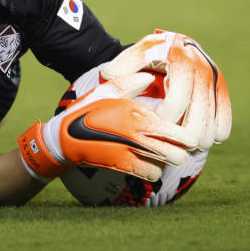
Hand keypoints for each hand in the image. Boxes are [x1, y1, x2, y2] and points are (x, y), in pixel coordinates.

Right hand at [18, 70, 196, 182]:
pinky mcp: (124, 166)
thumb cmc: (86, 111)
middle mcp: (138, 134)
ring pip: (167, 164)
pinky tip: (148, 160)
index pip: (174, 128)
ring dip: (168, 160)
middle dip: (182, 149)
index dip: (185, 133)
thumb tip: (150, 76)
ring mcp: (131, 152)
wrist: (63, 139)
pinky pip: (152, 174)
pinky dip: (154, 169)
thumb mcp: (105, 90)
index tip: (186, 131)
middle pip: (178, 152)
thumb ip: (129, 82)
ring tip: (163, 152)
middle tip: (178, 144)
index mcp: (136, 113)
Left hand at [101, 30, 231, 150]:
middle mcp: (203, 70)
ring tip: (178, 144)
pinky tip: (197, 138)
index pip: (177, 101)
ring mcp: (216, 82)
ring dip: (197, 141)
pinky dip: (213, 136)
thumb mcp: (135, 55)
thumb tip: (110, 76)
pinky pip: (224, 123)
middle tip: (165, 142)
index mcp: (181, 60)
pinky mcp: (223, 91)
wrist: (177, 44)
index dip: (163, 119)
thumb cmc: (151, 55)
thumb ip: (121, 66)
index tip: (152, 124)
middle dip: (181, 137)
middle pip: (198, 119)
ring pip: (213, 125)